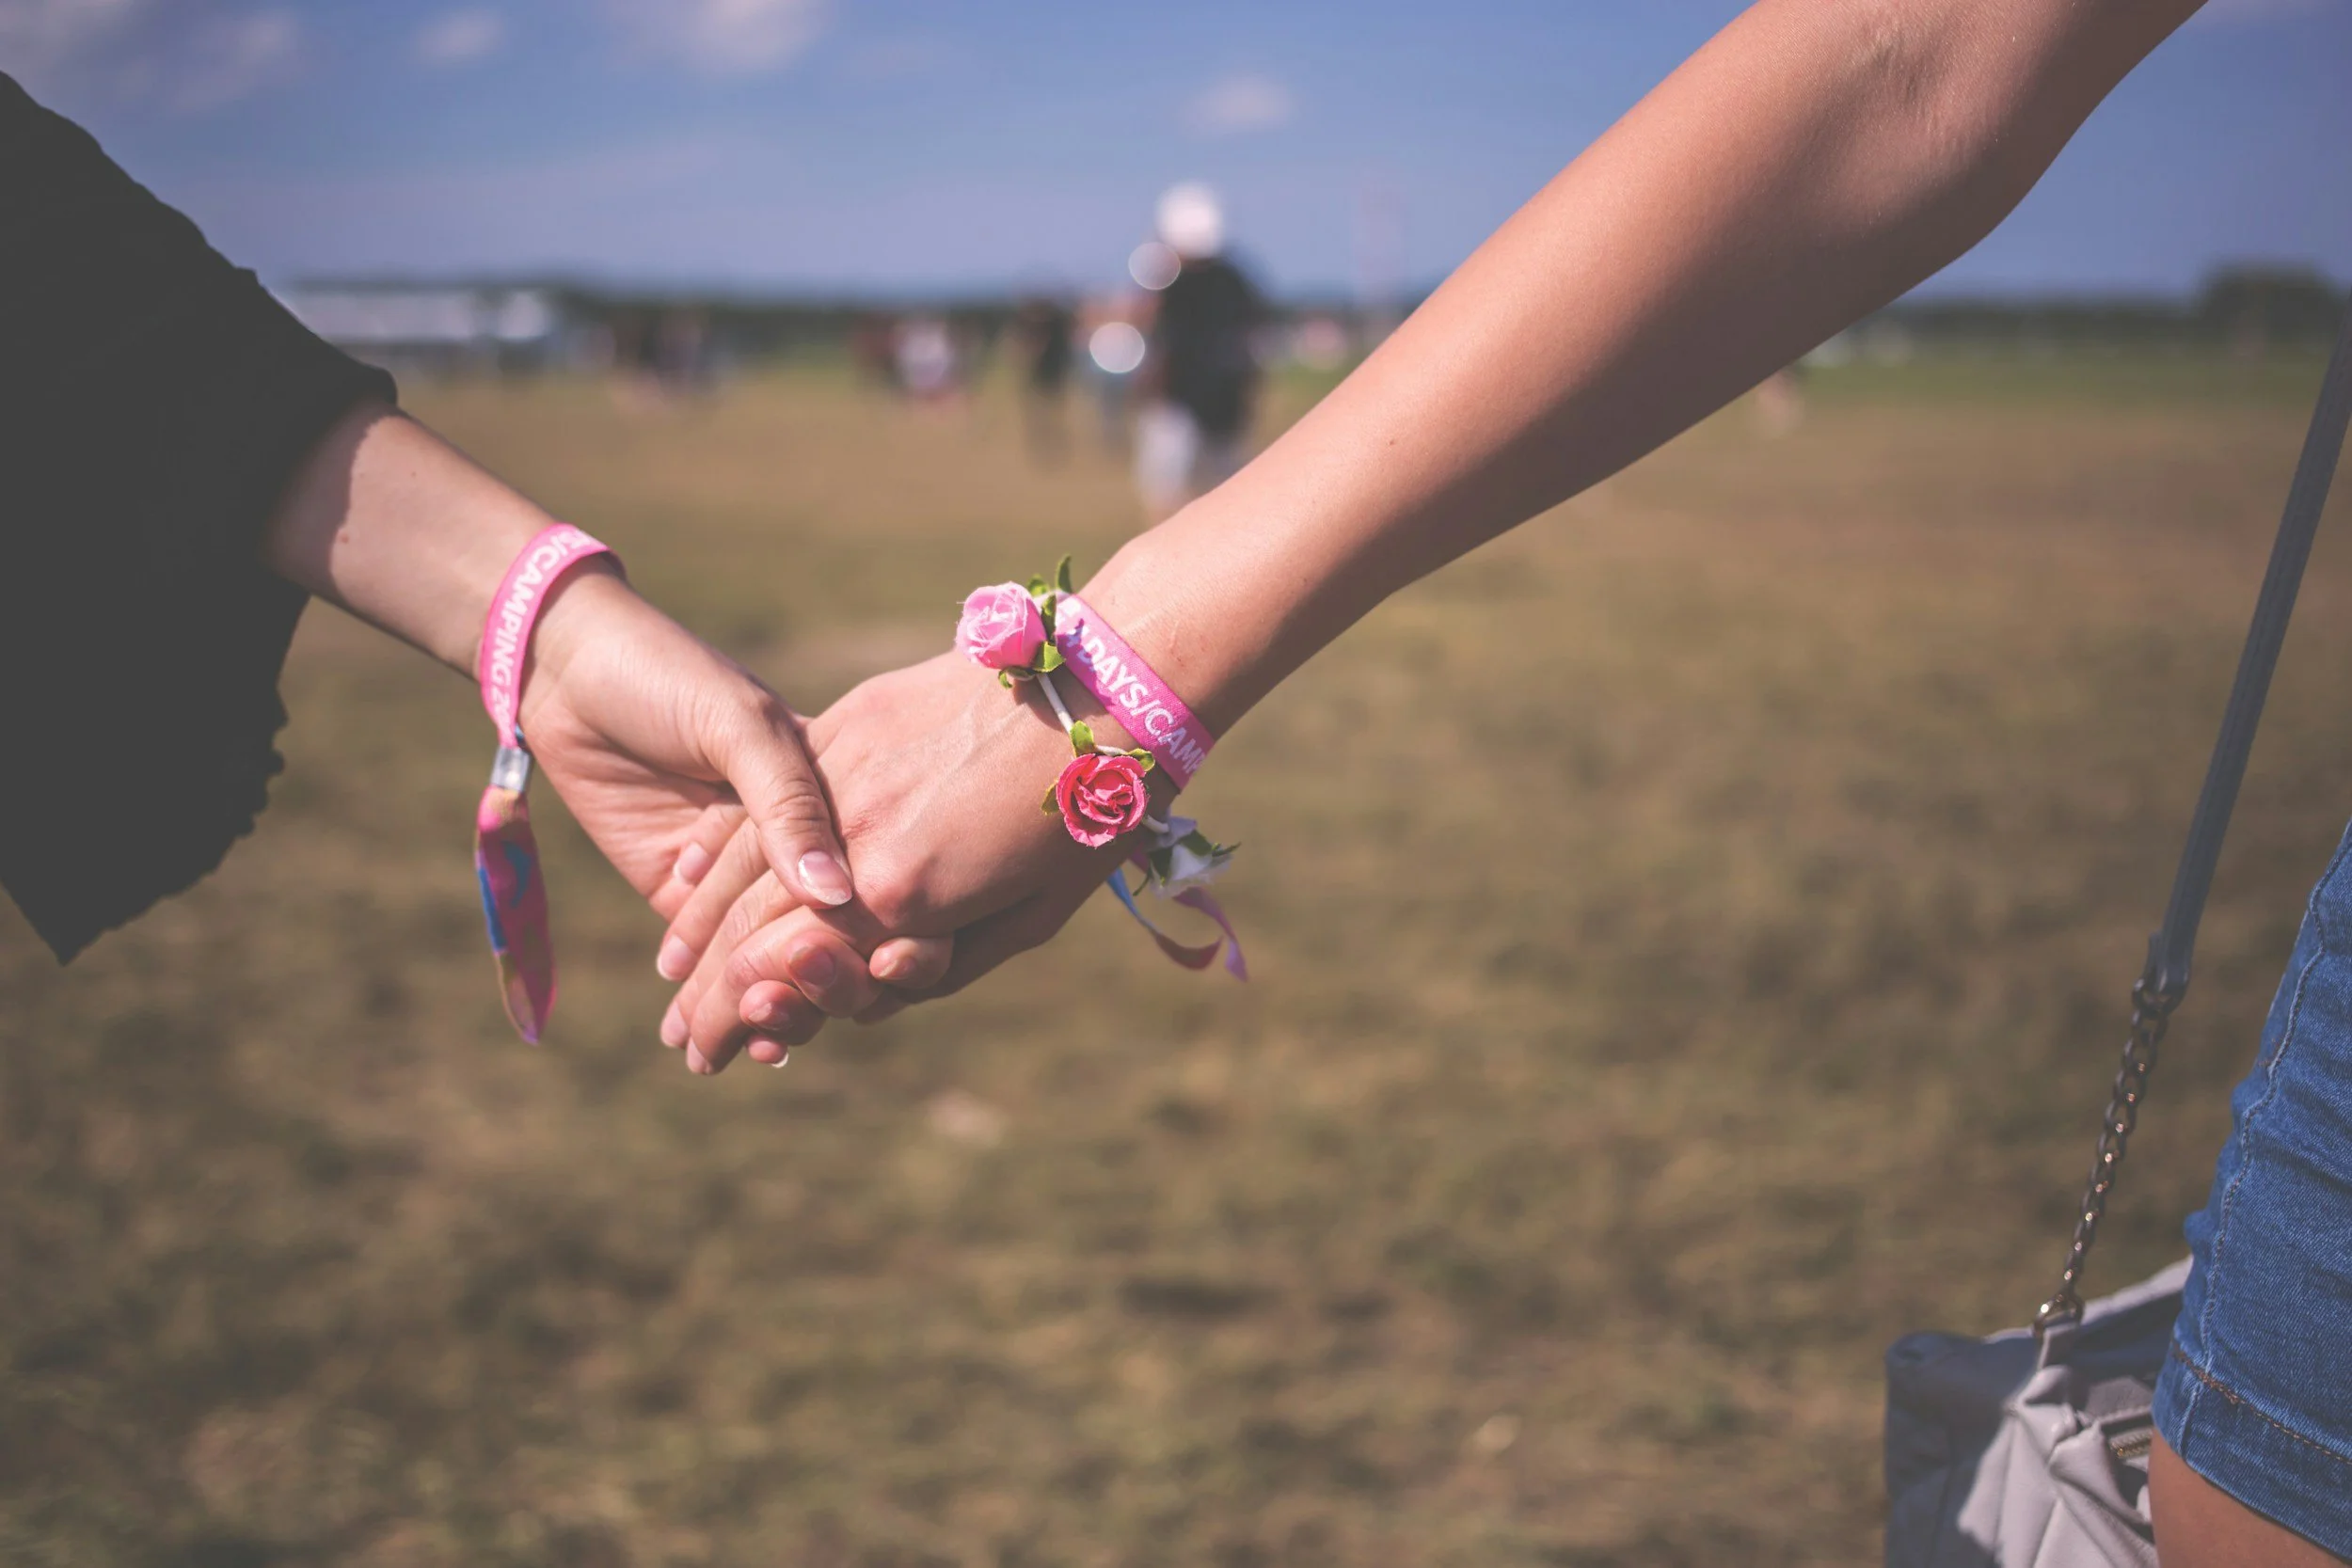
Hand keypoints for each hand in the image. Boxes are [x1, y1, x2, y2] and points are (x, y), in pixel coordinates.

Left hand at [516, 567, 950, 1060]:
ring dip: (781, 1005)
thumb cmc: (667, 675)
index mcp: (831, 789)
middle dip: (827, 981)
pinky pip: (715, 960)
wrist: (562, 667)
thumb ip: (787, 806)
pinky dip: (735, 1004)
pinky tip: (752, 1042)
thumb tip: (835, 894)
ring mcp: (736, 872)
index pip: (872, 871)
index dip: (884, 925)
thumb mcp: (739, 728)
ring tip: (776, 1042)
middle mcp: (792, 838)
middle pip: (826, 927)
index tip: (890, 972)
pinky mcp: (678, 894)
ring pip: (773, 954)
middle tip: (823, 1017)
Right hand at [656, 651, 1161, 1071]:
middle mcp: (854, 837)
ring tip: (675, 980)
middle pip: (752, 928)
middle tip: (684, 1042)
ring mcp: (843, 771)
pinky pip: (771, 795)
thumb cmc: (1089, 814)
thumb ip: (939, 961)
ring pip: (745, 859)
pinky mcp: (849, 723)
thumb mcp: (1028, 918)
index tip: (711, 1058)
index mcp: (900, 896)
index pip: (790, 974)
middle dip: (711, 995)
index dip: (742, 1021)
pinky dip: (728, 844)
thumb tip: (871, 981)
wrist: (1106, 682)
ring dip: (702, 927)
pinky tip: (695, 878)